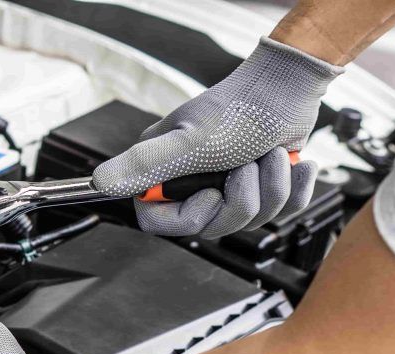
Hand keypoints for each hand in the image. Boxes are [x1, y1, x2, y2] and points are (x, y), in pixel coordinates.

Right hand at [93, 37, 342, 238]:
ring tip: (272, 155)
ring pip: (250, 220)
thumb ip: (144, 165)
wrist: (291, 87)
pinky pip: (279, 211)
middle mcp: (193, 180)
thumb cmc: (242, 108)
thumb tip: (100, 183)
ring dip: (272, 187)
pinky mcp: (259, 185)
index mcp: (166, 171)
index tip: (212, 192)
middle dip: (242, 199)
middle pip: (213, 225)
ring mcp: (227, 185)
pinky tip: (293, 163)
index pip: (162, 222)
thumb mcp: (190, 142)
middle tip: (247, 164)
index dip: (192, 216)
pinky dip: (294, 187)